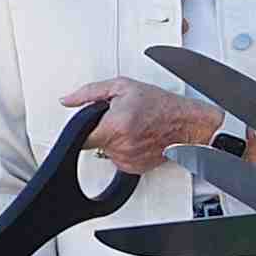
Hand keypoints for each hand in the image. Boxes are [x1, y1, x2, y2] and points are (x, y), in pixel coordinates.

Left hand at [60, 79, 222, 173]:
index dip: (81, 130)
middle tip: (118, 118)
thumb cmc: (161, 105)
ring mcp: (128, 159)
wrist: (187, 123)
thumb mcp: (122, 87)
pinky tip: (136, 138)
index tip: (86, 125)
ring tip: (130, 127)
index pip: (80, 138)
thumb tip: (68, 100)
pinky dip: (124, 150)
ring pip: (106, 152)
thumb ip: (89, 93)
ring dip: (113, 140)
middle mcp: (121, 146)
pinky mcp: (134, 168)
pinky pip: (118, 160)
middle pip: (93, 143)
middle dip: (102, 130)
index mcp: (115, 126)